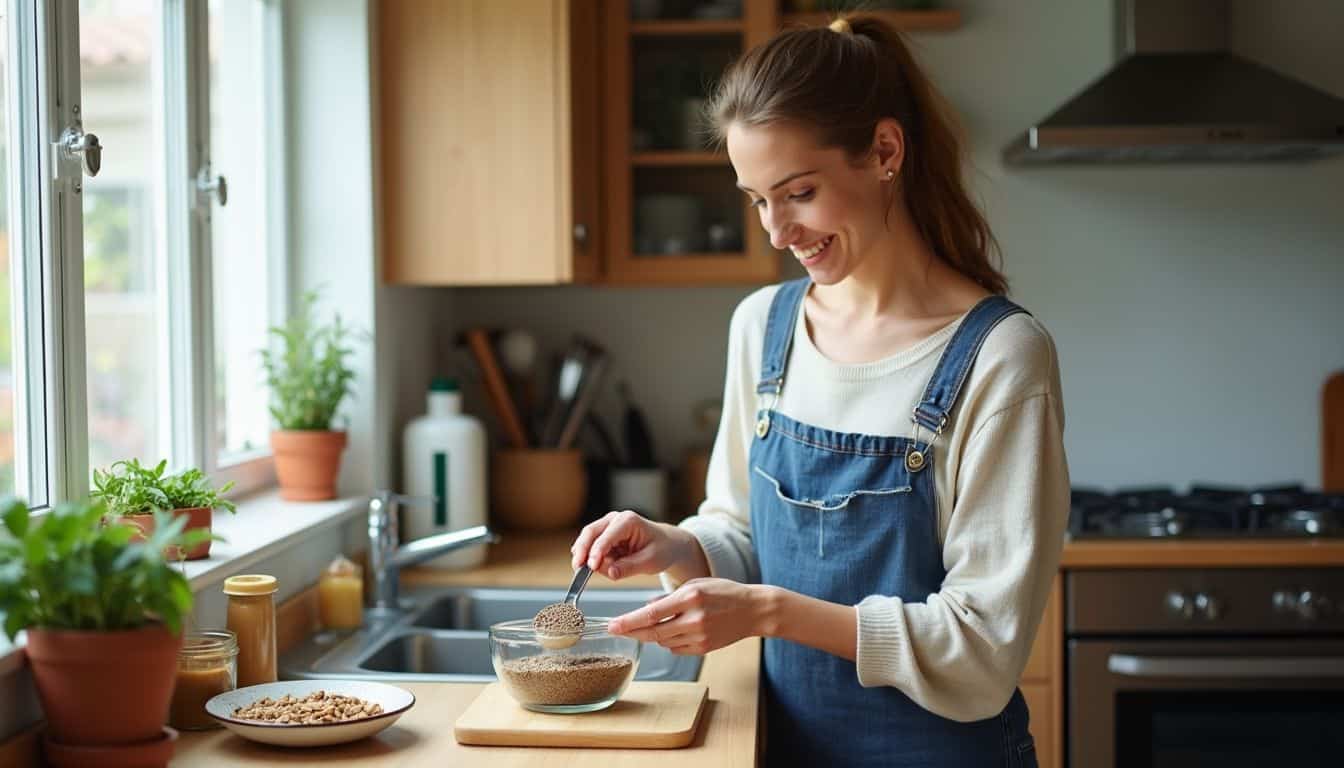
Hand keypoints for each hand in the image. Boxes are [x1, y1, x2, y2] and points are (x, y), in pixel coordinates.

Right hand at [571, 510, 700, 580]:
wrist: (667, 545)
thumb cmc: (662, 549)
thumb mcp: (651, 561)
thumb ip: (630, 567)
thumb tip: (610, 573)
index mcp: (628, 521)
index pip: (607, 536)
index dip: (597, 551)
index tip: (592, 567)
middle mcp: (615, 519)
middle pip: (590, 533)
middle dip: (582, 551)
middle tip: (578, 569)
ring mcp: (608, 527)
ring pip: (587, 541)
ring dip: (586, 557)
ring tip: (592, 573)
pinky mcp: (604, 537)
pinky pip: (592, 549)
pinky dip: (591, 559)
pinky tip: (597, 568)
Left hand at [607, 578, 770, 655]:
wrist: (754, 610)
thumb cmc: (724, 592)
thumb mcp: (696, 584)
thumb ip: (669, 598)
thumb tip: (645, 609)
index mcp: (690, 597)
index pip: (651, 614)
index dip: (628, 622)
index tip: (612, 625)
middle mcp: (694, 618)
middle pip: (653, 632)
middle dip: (632, 631)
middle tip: (616, 629)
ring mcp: (700, 636)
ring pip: (663, 641)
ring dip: (652, 634)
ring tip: (650, 625)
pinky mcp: (704, 648)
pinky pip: (676, 648)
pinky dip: (669, 641)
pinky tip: (674, 631)